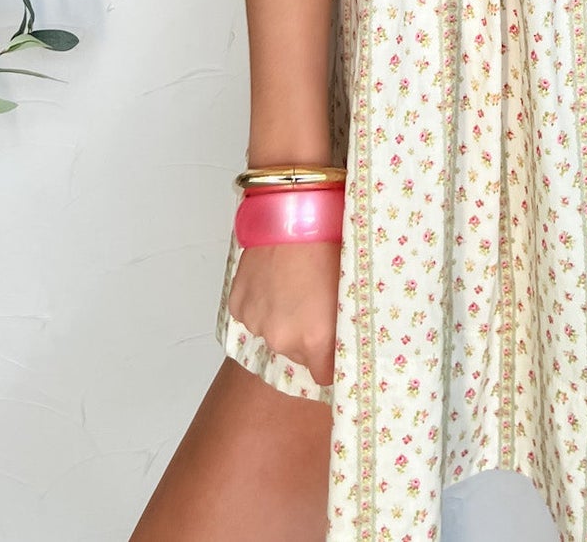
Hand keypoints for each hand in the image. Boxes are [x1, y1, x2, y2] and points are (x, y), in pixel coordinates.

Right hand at [227, 240, 341, 384]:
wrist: (295, 210)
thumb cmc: (330, 242)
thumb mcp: (348, 289)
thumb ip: (342, 327)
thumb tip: (343, 348)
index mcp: (316, 339)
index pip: (325, 377)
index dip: (331, 362)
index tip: (335, 351)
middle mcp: (283, 339)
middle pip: (298, 354)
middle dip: (307, 336)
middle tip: (317, 301)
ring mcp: (257, 322)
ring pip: (274, 334)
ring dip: (283, 319)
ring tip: (295, 284)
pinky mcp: (238, 306)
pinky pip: (253, 316)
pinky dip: (263, 304)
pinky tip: (275, 278)